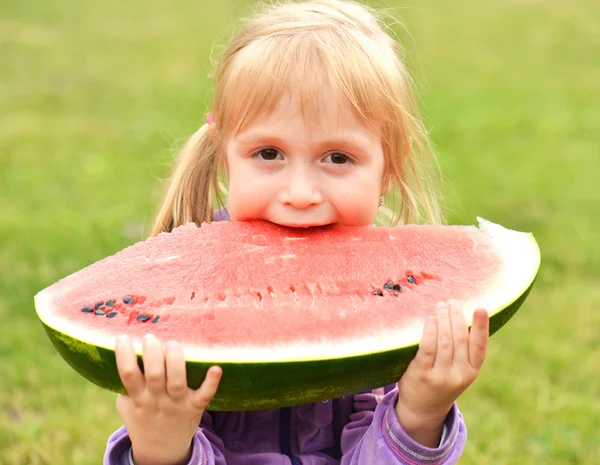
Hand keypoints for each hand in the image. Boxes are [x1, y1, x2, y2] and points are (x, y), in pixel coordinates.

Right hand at [115, 334, 221, 464]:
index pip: (128, 375)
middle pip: (154, 376)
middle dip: (152, 354)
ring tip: (172, 343)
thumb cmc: (143, 417)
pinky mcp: (196, 407)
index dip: (124, 355)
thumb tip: (123, 350)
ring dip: (175, 361)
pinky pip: (205, 395)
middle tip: (151, 337)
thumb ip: (124, 383)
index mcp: (138, 398)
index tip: (123, 337)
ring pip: (177, 382)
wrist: (162, 450)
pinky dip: (211, 383)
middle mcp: (157, 400)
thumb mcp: (127, 404)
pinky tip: (215, 368)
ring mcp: (178, 404)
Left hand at [395, 300, 488, 446]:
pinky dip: (430, 331)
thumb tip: (460, 315)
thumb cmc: (443, 381)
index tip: (481, 308)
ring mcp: (440, 376)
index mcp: (472, 372)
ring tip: (440, 305)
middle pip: (459, 339)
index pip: (480, 347)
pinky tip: (430, 319)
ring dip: (443, 319)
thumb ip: (463, 350)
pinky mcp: (422, 374)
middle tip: (452, 302)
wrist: (423, 408)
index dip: (481, 327)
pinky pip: (427, 348)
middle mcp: (459, 375)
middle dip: (456, 316)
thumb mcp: (459, 370)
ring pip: (444, 341)